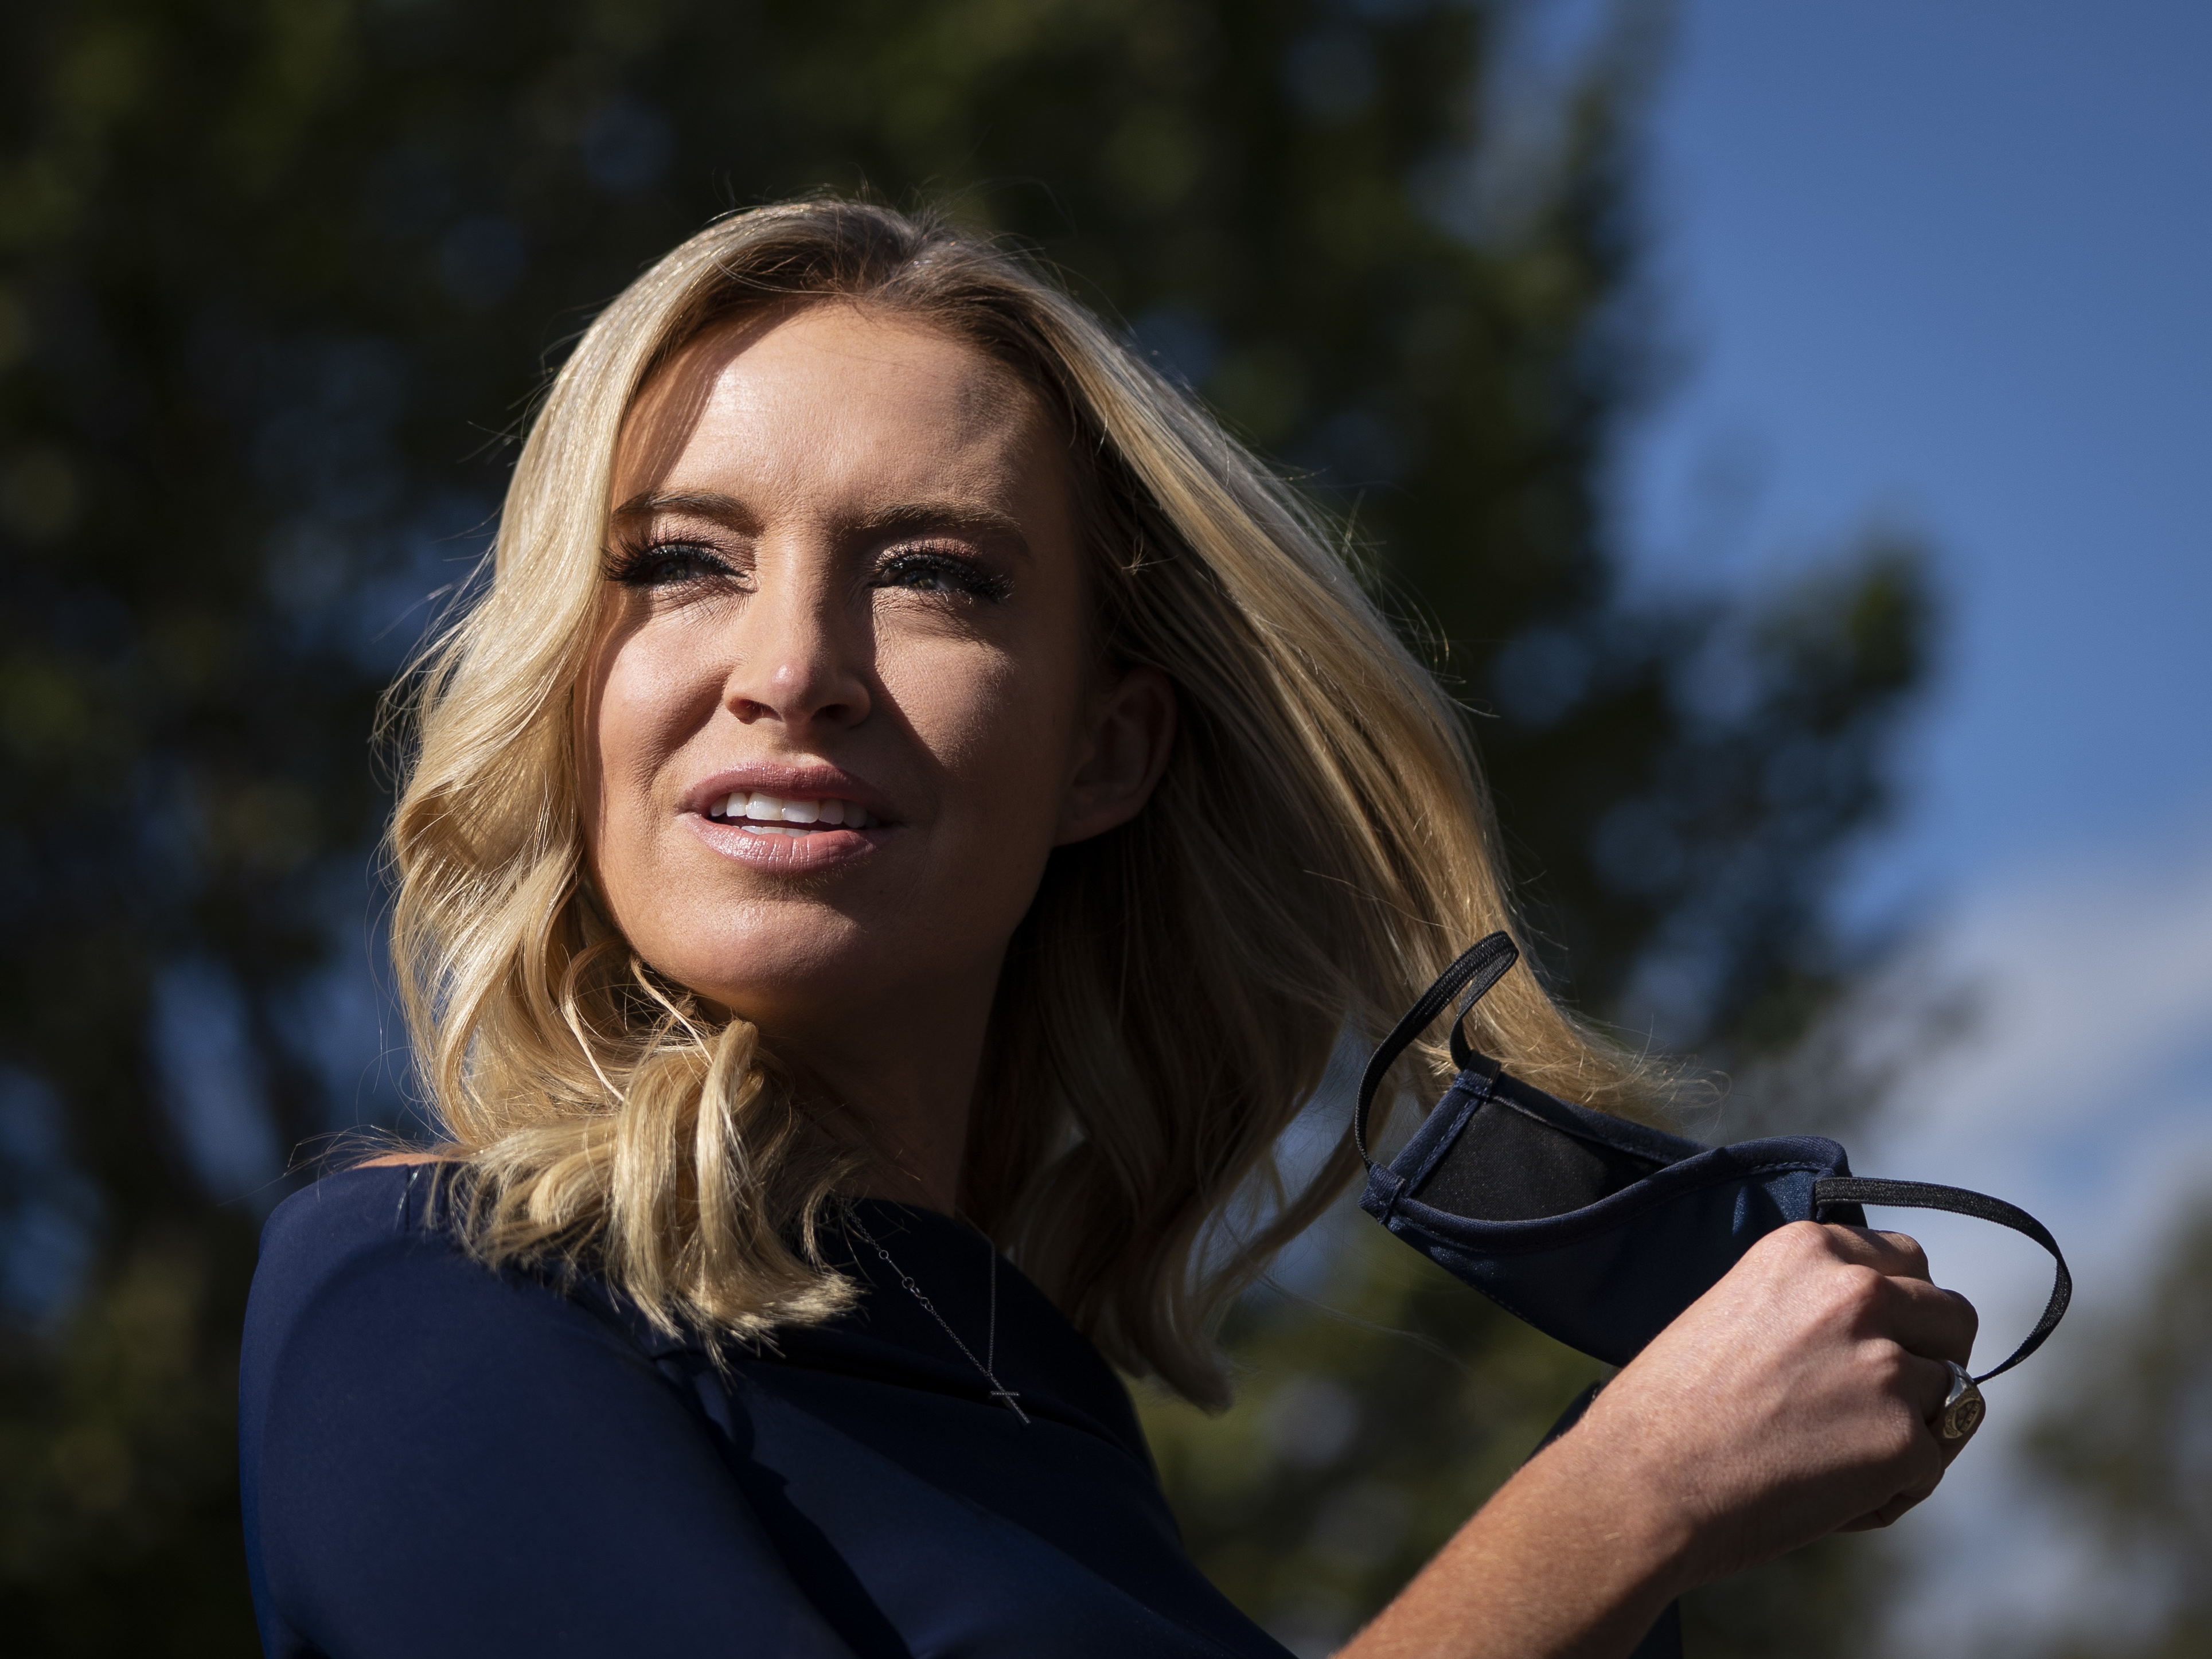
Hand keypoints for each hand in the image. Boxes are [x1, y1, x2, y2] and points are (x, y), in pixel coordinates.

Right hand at [1576, 1220, 1978, 1588]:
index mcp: (1808, 1250)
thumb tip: (1875, 1330)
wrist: (1641, 1481)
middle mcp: (1858, 1293)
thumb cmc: (1668, 1408)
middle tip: (1881, 1397)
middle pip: (1954, 1316)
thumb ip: (1809, 1303)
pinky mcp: (1905, 1441)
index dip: (1901, 1304)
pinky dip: (1893, 1487)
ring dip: (1914, 1426)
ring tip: (1838, 1456)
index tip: (1878, 1337)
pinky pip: (1931, 1464)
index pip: (1907, 1258)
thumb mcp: (1736, 1309)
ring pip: (1955, 1395)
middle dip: (1932, 1355)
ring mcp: (1888, 1367)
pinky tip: (1827, 1496)